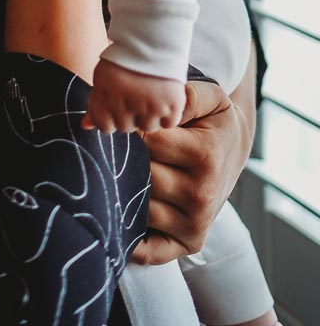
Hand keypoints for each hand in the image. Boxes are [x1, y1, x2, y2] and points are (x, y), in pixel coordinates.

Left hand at [83, 57, 185, 132]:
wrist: (154, 37)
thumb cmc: (125, 58)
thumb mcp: (103, 76)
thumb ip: (94, 104)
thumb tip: (85, 127)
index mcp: (106, 95)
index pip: (104, 126)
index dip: (110, 117)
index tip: (116, 105)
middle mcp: (127, 104)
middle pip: (126, 127)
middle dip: (129, 115)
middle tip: (135, 95)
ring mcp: (151, 106)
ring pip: (148, 127)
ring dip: (149, 115)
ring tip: (150, 93)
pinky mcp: (172, 105)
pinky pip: (169, 122)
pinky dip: (168, 113)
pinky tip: (163, 96)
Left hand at [131, 77, 254, 264]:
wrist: (232, 153)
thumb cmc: (213, 122)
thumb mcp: (209, 98)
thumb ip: (184, 94)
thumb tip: (150, 105)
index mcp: (205, 156)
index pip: (147, 141)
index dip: (129, 127)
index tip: (124, 120)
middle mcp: (201, 194)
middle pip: (139, 175)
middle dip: (121, 158)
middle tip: (113, 147)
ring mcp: (195, 223)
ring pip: (137, 206)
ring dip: (120, 191)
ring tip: (118, 172)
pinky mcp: (188, 243)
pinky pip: (149, 251)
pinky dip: (130, 239)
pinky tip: (121, 216)